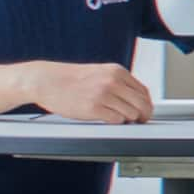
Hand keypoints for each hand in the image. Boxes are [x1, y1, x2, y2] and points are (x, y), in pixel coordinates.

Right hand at [27, 62, 152, 122]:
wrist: (47, 80)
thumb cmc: (71, 79)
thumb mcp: (100, 73)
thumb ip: (118, 83)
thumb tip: (136, 99)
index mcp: (116, 71)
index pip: (143, 91)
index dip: (147, 105)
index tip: (145, 112)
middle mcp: (112, 81)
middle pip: (142, 104)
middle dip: (144, 115)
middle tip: (140, 121)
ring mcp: (103, 94)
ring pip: (131, 113)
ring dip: (128, 120)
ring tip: (120, 119)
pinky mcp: (93, 108)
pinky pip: (116, 120)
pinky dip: (115, 122)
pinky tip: (108, 119)